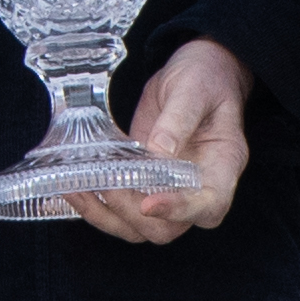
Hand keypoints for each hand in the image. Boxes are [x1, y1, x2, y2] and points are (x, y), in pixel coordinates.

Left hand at [67, 40, 249, 245]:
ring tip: (79, 190)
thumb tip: (158, 151)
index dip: (180, 211)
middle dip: (132, 214)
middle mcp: (199, 188)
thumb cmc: (206, 78)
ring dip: (108, 216)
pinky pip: (123, 210)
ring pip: (142, 228)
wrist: (198, 71)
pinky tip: (76, 190)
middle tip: (107, 185)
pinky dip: (98, 208)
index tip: (148, 203)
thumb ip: (178, 119)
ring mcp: (170, 190)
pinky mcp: (145, 184)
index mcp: (223, 165)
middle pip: (170, 228)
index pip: (210, 205)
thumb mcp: (193, 89)